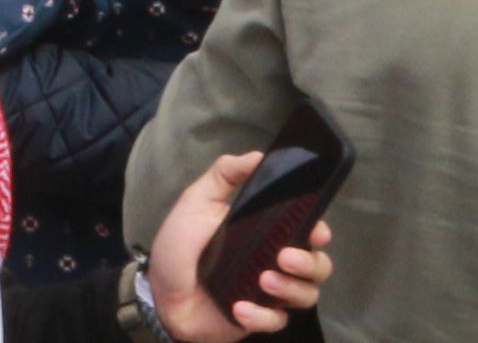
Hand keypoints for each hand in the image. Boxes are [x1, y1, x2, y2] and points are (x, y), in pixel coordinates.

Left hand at [141, 148, 334, 342]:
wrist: (158, 293)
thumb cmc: (180, 245)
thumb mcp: (197, 202)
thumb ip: (225, 175)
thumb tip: (259, 155)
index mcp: (265, 232)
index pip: (306, 231)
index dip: (318, 231)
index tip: (317, 230)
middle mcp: (274, 262)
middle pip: (317, 266)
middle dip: (309, 262)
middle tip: (283, 256)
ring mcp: (268, 293)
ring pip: (305, 295)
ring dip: (291, 288)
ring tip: (264, 281)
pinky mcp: (257, 319)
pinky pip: (276, 322)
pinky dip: (262, 317)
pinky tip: (240, 309)